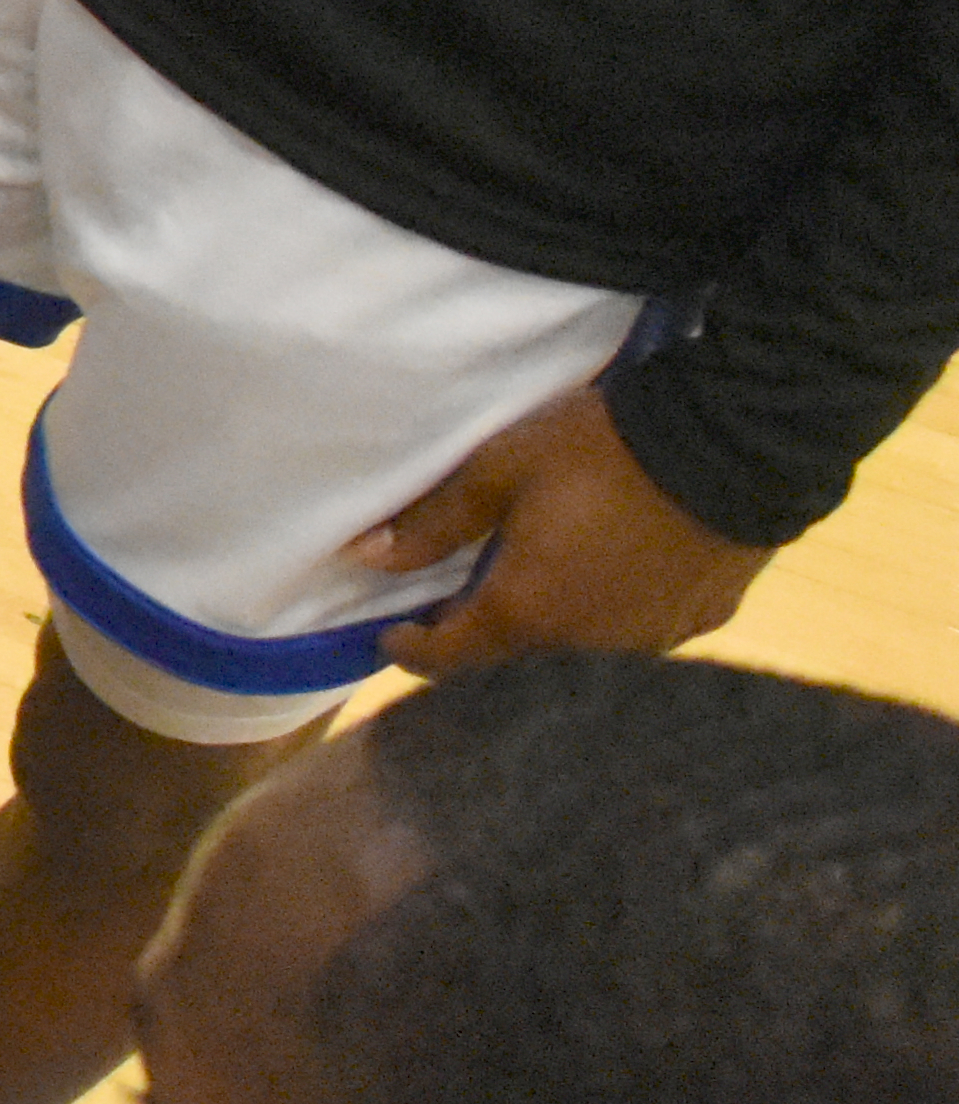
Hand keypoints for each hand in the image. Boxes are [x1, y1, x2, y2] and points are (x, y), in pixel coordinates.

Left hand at [359, 386, 775, 674]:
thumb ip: (434, 520)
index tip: (392, 635)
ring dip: (551, 624)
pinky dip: (612, 613)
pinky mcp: (703, 621)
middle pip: (515, 654)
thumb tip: (366, 556)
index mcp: (528, 613)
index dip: (412, 649)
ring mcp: (651, 640)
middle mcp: (588, 646)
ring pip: (580, 647)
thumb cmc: (603, 453)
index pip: (451, 658)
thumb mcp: (501, 470)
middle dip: (481, 632)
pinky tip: (610, 580)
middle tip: (458, 599)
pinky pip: (639, 631)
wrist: (737, 445)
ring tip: (536, 584)